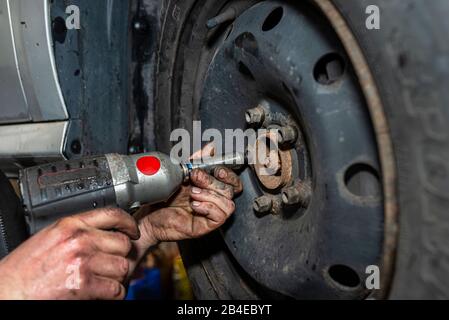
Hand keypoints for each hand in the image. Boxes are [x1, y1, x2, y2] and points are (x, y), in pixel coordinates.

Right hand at [0, 208, 138, 299]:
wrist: (7, 291)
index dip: (128, 224)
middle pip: (123, 243)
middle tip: (110, 265)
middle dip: (120, 256)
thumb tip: (103, 234)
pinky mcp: (85, 285)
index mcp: (70, 224)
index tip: (132, 231)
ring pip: (123, 267)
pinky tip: (101, 294)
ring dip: (117, 277)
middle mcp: (80, 239)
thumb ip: (77, 232)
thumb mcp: (50, 237)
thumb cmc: (24, 269)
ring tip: (103, 280)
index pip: (112, 214)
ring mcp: (84, 261)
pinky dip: (113, 295)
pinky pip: (116, 289)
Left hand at [129, 145, 242, 268]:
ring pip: (228, 204)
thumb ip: (197, 160)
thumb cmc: (163, 196)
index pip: (233, 182)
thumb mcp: (181, 174)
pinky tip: (194, 204)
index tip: (217, 169)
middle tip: (195, 177)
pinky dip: (208, 207)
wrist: (148, 214)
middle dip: (212, 181)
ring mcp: (210, 214)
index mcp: (211, 187)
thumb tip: (211, 148)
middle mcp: (213, 200)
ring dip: (210, 195)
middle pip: (230, 190)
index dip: (229, 174)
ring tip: (192, 193)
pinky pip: (219, 217)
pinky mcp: (205, 226)